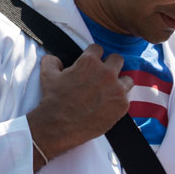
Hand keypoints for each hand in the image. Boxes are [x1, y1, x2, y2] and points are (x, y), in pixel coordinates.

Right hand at [26, 48, 130, 167]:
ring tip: (110, 90)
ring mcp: (117, 89)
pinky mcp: (122, 105)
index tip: (92, 61)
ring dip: (119, 82)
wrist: (60, 125)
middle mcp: (107, 73)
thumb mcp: (47, 75)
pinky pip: (126, 97)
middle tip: (103, 74)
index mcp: (89, 62)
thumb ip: (51, 61)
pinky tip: (108, 104)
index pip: (98, 48)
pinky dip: (118, 100)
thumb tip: (55, 59)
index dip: (93, 54)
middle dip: (110, 64)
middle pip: (118, 59)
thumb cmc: (54, 99)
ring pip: (127, 79)